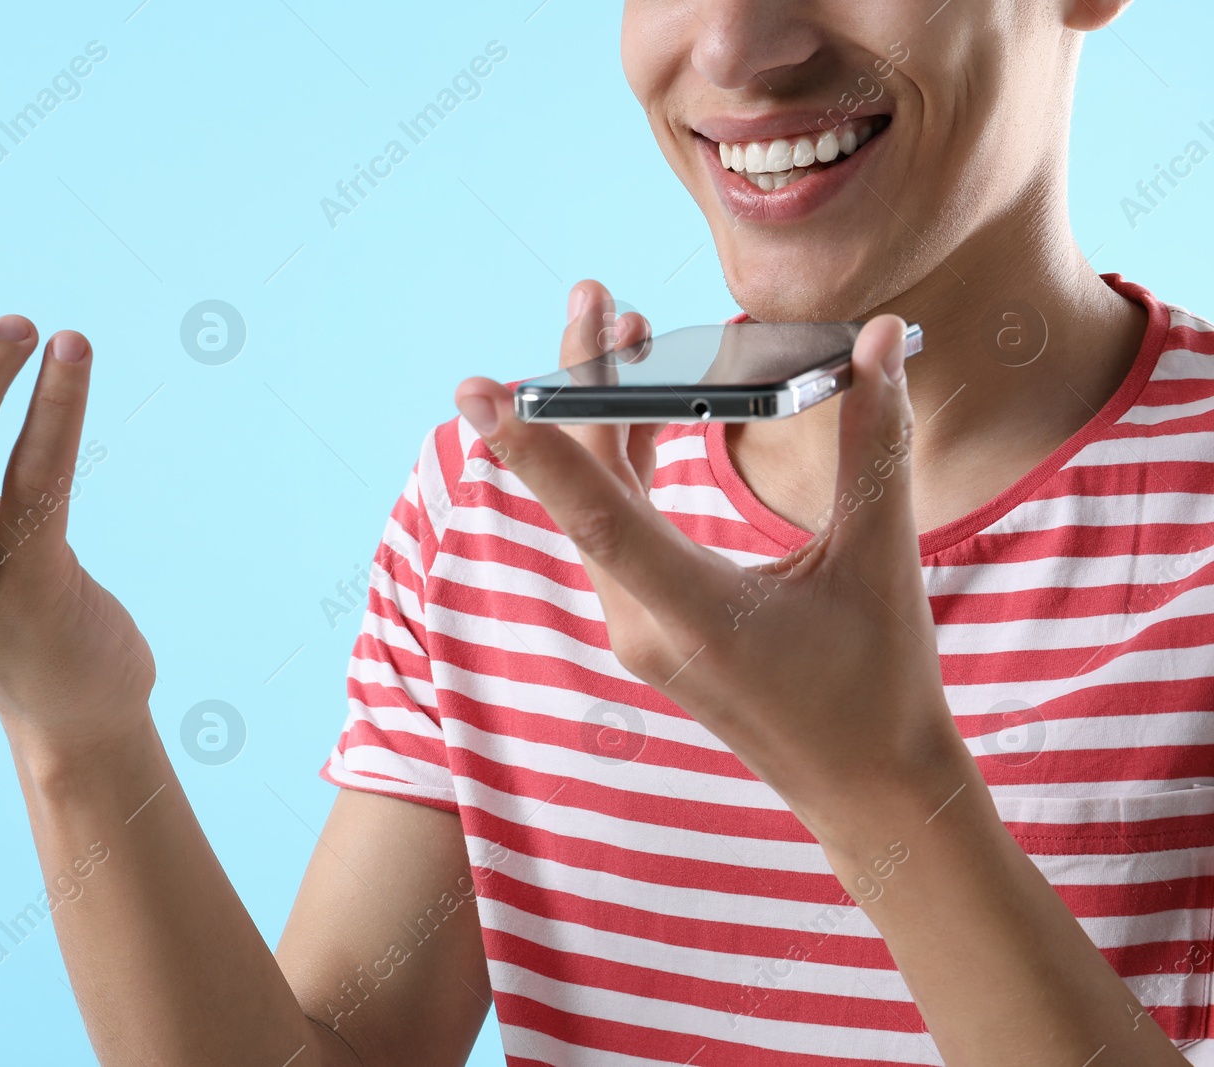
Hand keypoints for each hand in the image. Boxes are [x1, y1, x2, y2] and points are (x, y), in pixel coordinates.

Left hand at [453, 281, 971, 846]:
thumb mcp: (881, 563)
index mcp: (693, 615)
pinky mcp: (652, 625)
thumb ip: (876, 446)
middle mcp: (645, 623)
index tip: (475, 389)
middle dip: (583, 386)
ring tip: (621, 329)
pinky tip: (649, 407)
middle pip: (588, 490)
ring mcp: (640, 628)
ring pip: (598, 506)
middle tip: (591, 294)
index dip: (535, 448)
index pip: (597, 516)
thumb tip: (883, 342)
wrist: (868, 789)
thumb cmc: (880, 686)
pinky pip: (619, 530)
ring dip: (604, 420)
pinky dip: (625, 466)